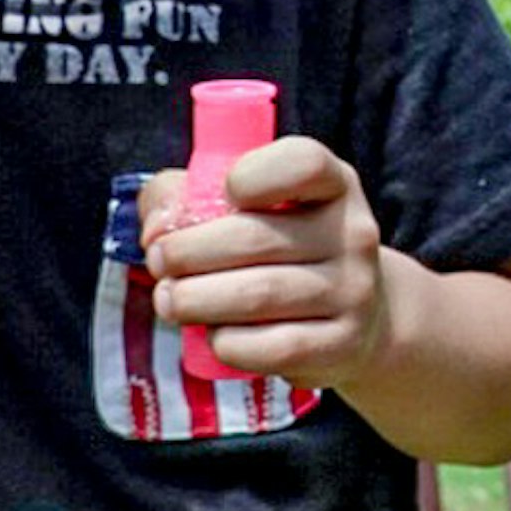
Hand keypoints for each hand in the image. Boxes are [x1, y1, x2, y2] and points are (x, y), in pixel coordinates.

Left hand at [142, 136, 396, 389]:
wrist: (354, 319)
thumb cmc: (281, 251)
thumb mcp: (245, 207)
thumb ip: (184, 196)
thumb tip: (156, 229)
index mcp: (334, 185)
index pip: (304, 164)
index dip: (254, 174)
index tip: (226, 193)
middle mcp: (353, 234)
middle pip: (256, 238)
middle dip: (186, 252)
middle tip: (158, 262)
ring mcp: (353, 291)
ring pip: (256, 296)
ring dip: (194, 300)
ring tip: (169, 299)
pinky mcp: (341, 344)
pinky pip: (267, 347)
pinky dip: (225, 342)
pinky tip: (215, 333)